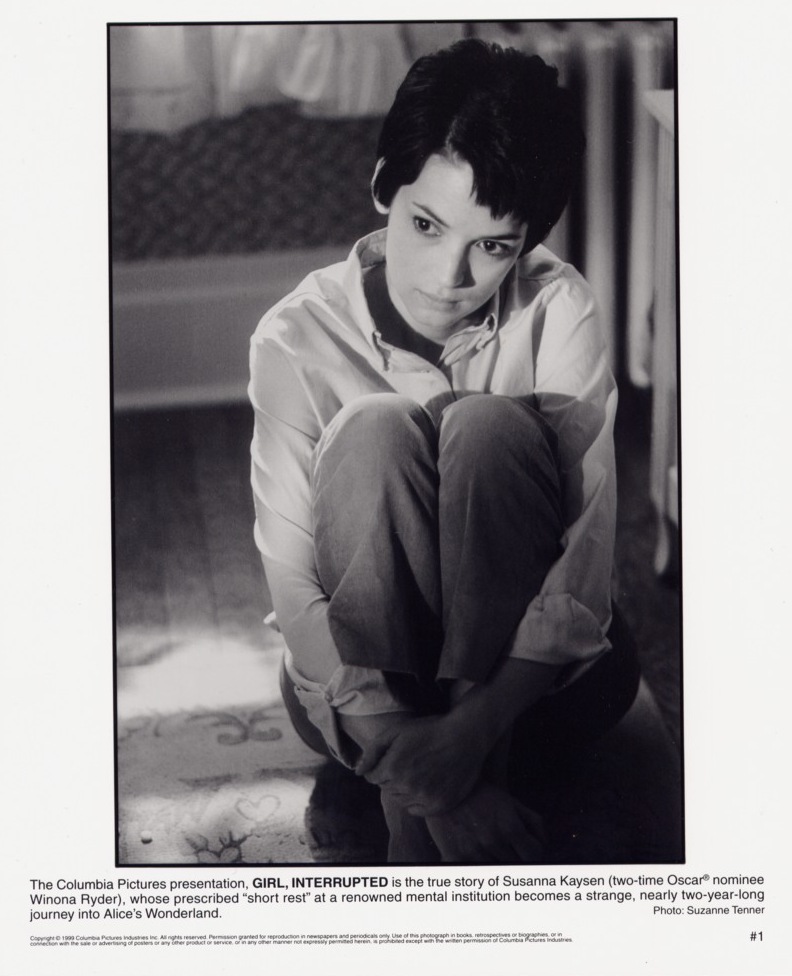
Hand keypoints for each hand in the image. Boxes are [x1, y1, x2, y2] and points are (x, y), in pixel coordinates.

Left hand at [356, 712, 489, 815]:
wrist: (465, 736)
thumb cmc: (429, 730)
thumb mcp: (396, 731)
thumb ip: (372, 751)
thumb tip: (357, 772)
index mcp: (392, 768)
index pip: (373, 778)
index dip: (382, 766)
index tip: (395, 757)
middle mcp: (406, 786)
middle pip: (386, 789)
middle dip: (392, 777)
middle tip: (409, 763)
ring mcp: (424, 798)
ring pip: (401, 800)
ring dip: (404, 789)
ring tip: (418, 772)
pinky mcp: (439, 806)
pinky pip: (417, 811)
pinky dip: (417, 801)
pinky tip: (426, 785)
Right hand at [425, 782, 545, 863]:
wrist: (445, 786)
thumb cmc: (481, 793)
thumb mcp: (511, 801)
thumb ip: (533, 821)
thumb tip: (545, 844)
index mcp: (510, 827)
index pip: (534, 854)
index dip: (534, 853)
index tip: (527, 851)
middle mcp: (494, 841)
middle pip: (516, 864)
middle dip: (516, 858)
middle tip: (509, 852)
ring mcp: (474, 851)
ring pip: (496, 871)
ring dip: (497, 864)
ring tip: (492, 855)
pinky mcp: (455, 856)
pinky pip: (472, 874)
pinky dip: (476, 872)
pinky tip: (476, 865)